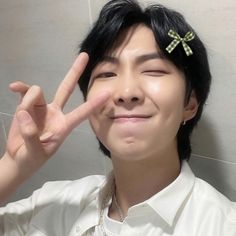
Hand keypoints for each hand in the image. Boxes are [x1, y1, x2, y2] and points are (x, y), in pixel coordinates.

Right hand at [5, 53, 108, 176]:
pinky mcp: (28, 106)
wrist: (18, 158)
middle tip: (85, 55)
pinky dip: (20, 88)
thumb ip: (31, 135)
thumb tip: (25, 113)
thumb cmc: (32, 159)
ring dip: (27, 102)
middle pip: (66, 88)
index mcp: (63, 126)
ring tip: (21, 119)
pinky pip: (25, 92)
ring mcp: (42, 108)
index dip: (93, 104)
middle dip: (75, 72)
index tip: (107, 94)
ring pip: (37, 92)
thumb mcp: (34, 152)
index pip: (81, 113)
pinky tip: (13, 88)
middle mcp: (55, 113)